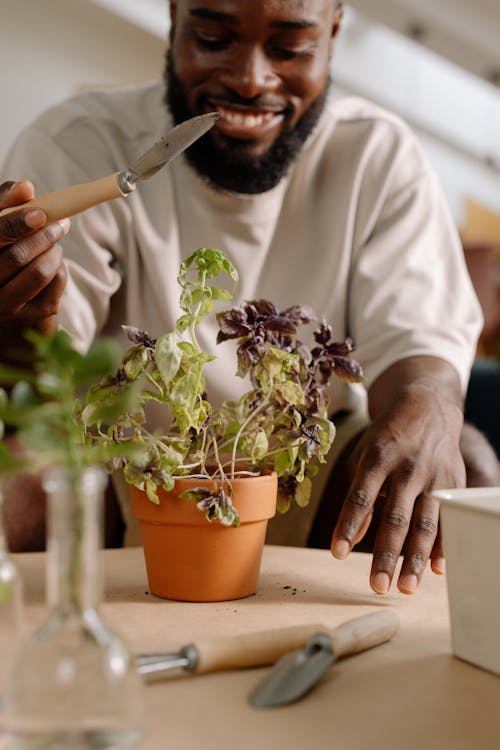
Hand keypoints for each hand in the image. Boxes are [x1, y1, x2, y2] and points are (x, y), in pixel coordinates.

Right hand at [0, 180, 68, 345]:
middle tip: (60, 224)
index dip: (15, 223)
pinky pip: (55, 286)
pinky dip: (60, 268)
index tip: (40, 212)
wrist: (6, 314)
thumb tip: (26, 187)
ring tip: (54, 243)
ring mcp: (4, 307)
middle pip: (16, 256)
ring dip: (53, 251)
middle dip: (44, 235)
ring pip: (38, 271)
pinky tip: (54, 263)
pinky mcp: (28, 320)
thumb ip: (6, 204)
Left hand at [331, 359, 464, 594]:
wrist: (427, 406)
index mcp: (378, 457)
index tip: (338, 554)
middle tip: (377, 586)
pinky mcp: (454, 484)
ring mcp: (435, 476)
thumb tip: (351, 539)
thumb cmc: (387, 438)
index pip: (361, 497)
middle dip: (387, 554)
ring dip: (415, 559)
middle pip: (396, 517)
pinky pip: (449, 520)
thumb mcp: (365, 458)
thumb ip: (359, 498)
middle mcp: (408, 468)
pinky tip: (437, 571)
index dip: (349, 526)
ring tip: (405, 588)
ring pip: (426, 524)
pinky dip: (444, 547)